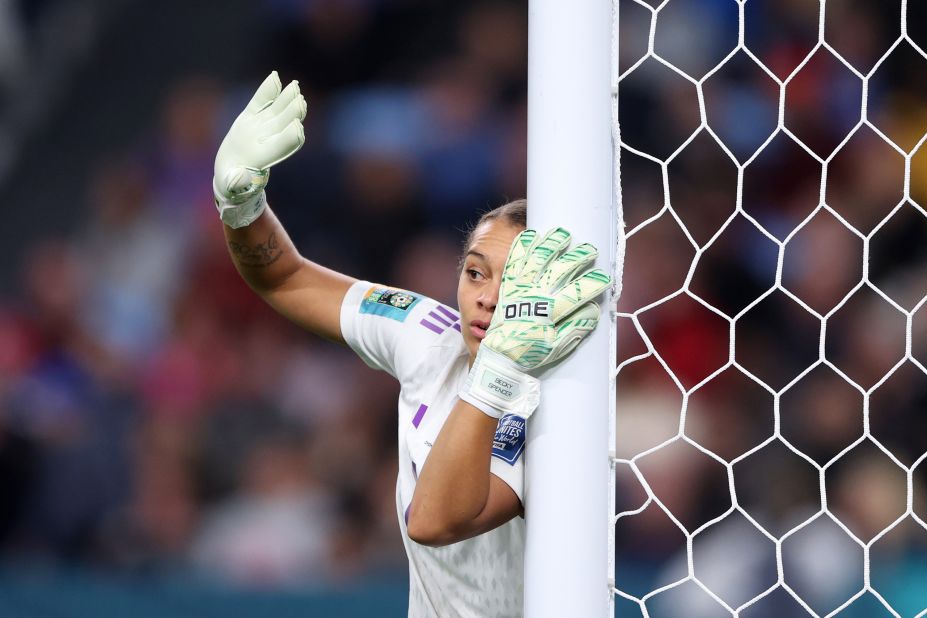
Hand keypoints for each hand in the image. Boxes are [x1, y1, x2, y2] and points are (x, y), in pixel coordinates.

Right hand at [213, 71, 306, 227]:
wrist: (233, 173)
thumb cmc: (232, 183)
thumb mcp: (230, 184)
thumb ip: (236, 181)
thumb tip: (238, 180)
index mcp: (263, 157)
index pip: (281, 147)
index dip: (289, 138)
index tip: (297, 127)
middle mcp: (266, 140)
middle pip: (283, 126)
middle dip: (293, 113)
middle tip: (301, 101)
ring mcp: (260, 127)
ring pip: (277, 111)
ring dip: (287, 99)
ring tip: (295, 87)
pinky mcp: (251, 117)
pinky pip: (260, 101)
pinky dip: (267, 90)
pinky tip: (274, 77)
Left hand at [460, 227, 610, 418]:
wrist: (498, 355)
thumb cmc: (529, 353)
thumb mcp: (556, 347)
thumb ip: (576, 328)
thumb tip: (594, 311)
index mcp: (549, 313)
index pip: (578, 293)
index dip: (594, 284)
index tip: (605, 278)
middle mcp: (535, 296)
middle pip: (561, 269)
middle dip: (578, 257)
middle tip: (590, 250)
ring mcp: (520, 287)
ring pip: (538, 258)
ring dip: (551, 244)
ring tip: (563, 234)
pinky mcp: (508, 283)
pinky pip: (515, 259)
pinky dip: (523, 245)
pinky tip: (532, 235)